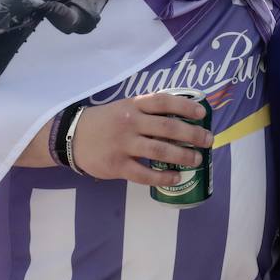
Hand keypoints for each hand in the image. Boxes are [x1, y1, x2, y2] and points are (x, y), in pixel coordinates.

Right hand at [71, 93, 213, 184]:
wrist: (71, 137)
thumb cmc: (104, 122)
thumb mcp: (122, 107)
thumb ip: (146, 111)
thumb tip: (179, 118)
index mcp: (132, 105)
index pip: (163, 101)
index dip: (185, 106)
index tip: (201, 113)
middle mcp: (130, 122)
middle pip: (167, 127)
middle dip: (192, 134)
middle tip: (207, 140)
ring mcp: (123, 144)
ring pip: (159, 150)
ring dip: (182, 156)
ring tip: (196, 160)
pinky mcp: (117, 165)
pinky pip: (144, 173)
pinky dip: (163, 177)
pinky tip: (175, 178)